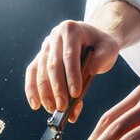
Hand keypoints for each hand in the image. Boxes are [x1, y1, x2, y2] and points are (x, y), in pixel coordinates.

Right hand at [25, 0, 139, 122]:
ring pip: (40, 70)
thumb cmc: (101, 45)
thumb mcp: (108, 49)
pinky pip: (32, 73)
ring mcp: (45, 46)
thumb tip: (80, 90)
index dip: (72, 76)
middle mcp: (55, 36)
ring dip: (45, 93)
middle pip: (52, 65)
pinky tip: (35, 104)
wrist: (92, 37)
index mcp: (71, 29)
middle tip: (62, 107)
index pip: (69, 55)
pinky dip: (32, 89)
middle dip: (57, 88)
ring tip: (53, 110)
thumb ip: (99, 64)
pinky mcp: (40, 57)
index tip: (75, 94)